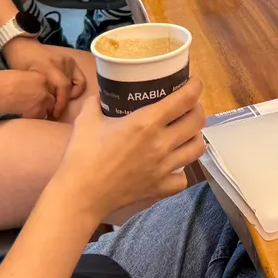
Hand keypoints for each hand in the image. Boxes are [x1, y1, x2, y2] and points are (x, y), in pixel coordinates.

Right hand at [0, 67, 59, 120]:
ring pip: (48, 111)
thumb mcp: (20, 76)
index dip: (45, 95)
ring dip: (41, 113)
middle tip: (35, 109)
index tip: (38, 100)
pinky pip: (39, 119)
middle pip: (52, 100)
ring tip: (29, 115)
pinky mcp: (35, 112)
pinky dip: (33, 120)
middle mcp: (45, 88)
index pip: (50, 89)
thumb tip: (30, 91)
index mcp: (41, 77)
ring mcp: (41, 100)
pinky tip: (24, 118)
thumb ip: (30, 83)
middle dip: (46, 105)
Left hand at [2, 39, 87, 117]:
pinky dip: (74, 86)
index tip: (54, 114)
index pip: (64, 88)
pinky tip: (64, 91)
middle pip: (72, 87)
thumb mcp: (26, 79)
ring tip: (59, 100)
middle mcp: (62, 62)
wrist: (22, 46)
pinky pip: (78, 77)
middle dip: (65, 102)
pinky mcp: (71, 60)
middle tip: (56, 111)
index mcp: (50, 67)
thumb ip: (39, 92)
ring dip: (70, 95)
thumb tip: (46, 109)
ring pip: (78, 83)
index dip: (61, 104)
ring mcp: (68, 60)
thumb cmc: (19, 64)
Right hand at [54, 78, 204, 221]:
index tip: (194, 83)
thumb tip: (101, 94)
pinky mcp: (161, 187)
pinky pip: (183, 178)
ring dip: (194, 137)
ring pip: (197, 148)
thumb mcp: (86, 120)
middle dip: (197, 110)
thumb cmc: (82, 155)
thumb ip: (96, 102)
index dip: (195, 87)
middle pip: (197, 121)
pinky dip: (181, 171)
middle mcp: (162, 143)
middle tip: (188, 108)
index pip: (185, 99)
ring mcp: (164, 167)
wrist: (81, 194)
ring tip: (185, 134)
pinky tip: (173, 166)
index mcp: (146, 122)